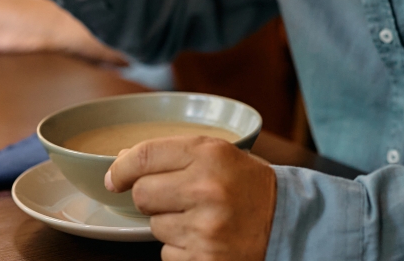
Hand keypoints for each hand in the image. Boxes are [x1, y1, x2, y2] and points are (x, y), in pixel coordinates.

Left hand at [106, 137, 276, 260]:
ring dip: (169, 224)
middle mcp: (206, 189)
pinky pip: (167, 254)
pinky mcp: (204, 259)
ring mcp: (205, 228)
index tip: (115, 178)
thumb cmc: (249, 186)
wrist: (289, 225)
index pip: (144, 156)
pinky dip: (180, 249)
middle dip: (152, 198)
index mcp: (209, 155)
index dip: (121, 168)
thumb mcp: (219, 155)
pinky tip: (204, 239)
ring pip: (154, 226)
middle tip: (176, 198)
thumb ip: (172, 153)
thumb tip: (122, 161)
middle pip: (143, 194)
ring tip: (200, 219)